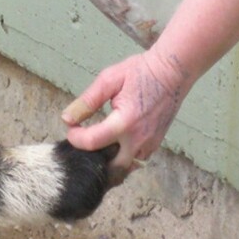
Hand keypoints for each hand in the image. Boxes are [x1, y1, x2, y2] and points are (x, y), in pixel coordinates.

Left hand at [60, 50, 190, 184]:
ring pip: (125, 166)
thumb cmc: (139, 72)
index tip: (70, 128)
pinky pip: (136, 159)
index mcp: (125, 123)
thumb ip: (87, 101)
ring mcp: (150, 144)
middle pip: (110, 166)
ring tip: (95, 144)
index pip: (93, 142)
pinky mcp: (156, 143)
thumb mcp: (108, 80)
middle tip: (82, 141)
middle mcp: (139, 139)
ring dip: (108, 160)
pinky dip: (122, 157)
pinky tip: (112, 144)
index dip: (76, 138)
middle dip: (93, 158)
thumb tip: (67, 118)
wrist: (171, 72)